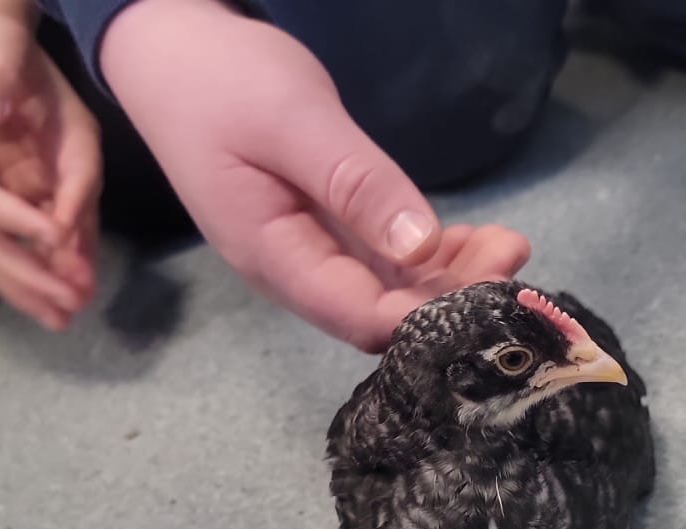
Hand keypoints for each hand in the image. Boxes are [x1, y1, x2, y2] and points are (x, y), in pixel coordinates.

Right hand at [101, 0, 530, 352]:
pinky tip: (473, 240)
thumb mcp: (293, 121)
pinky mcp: (321, 230)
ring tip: (509, 246)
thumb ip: (354, 184)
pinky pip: (382, 262)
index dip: (430, 317)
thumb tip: (418, 246)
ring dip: (448, 278)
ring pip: (387, 291)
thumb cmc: (222, 81)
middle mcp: (292, 270)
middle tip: (514, 256)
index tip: (493, 288)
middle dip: (451, 299)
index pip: (361, 316)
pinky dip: (428, 256)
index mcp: (272, 256)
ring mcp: (307, 252)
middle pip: (381, 314)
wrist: (170, 54)